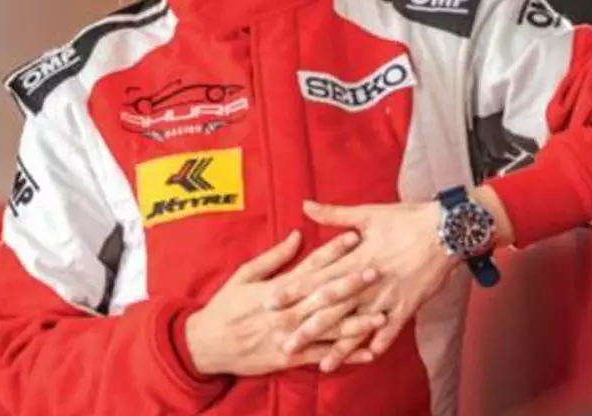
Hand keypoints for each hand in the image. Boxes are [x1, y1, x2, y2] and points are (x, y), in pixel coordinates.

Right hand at [184, 229, 386, 377]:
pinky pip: (324, 354)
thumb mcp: (244, 275)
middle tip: (377, 271)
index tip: (355, 237)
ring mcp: (291, 334)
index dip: (334, 251)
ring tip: (382, 314)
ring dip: (357, 321)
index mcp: (278, 288)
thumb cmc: (225, 306)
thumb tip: (297, 235)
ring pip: (330, 327)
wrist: (209, 343)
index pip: (311, 265)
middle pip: (325, 295)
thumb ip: (273, 257)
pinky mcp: (291, 356)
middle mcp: (288, 310)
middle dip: (352, 283)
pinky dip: (347, 354)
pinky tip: (370, 351)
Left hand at [274, 200, 459, 371]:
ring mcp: (388, 295)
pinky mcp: (408, 304)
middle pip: (332, 308)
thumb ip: (333, 214)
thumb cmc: (405, 219)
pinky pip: (392, 329)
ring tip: (322, 365)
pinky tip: (368, 358)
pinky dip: (381, 343)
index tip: (271, 303)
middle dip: (307, 327)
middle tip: (284, 342)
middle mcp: (367, 281)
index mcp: (353, 258)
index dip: (293, 291)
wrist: (447, 229)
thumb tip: (304, 204)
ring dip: (340, 346)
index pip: (316, 278)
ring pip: (359, 326)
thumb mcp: (366, 213)